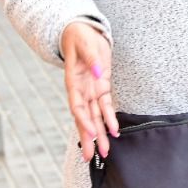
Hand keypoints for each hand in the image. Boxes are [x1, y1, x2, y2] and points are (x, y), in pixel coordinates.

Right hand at [61, 21, 117, 160]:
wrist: (81, 31)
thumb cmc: (81, 36)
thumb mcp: (86, 43)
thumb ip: (92, 58)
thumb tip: (100, 73)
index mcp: (73, 82)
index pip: (77, 105)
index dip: (83, 120)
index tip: (91, 132)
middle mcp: (81, 90)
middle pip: (85, 117)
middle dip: (89, 136)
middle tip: (91, 156)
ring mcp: (91, 90)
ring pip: (95, 116)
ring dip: (99, 134)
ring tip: (104, 152)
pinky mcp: (101, 87)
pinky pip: (105, 106)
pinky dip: (109, 119)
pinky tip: (113, 132)